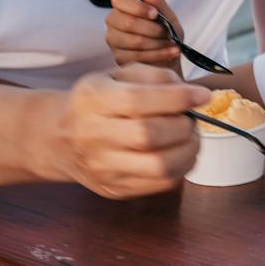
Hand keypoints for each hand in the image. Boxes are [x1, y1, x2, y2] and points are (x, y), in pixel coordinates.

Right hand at [46, 65, 211, 198]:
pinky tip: (180, 152)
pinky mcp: (115, 189)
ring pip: (160, 166)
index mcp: (92, 100)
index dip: (178, 98)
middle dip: (183, 125)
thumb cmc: (100, 101)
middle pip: (150, 135)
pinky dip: (183, 166)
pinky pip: (162, 183)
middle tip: (190, 119)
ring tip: (189, 137)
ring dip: (189, 149)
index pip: (138, 101)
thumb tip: (193, 94)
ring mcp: (102, 167)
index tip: (203, 95)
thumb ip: (156, 77)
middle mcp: (92, 136)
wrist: (61, 138)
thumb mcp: (119, 76)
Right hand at [105, 0, 183, 70]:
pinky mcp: (119, 57)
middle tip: (167, 32)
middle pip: (129, 22)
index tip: (155, 14)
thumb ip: (159, 4)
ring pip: (135, 40)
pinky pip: (138, 55)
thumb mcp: (169, 17)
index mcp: (123, 7)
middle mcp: (114, 22)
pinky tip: (170, 52)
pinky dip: (159, 54)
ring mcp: (114, 40)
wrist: (168, 58)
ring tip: (171, 43)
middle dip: (154, 29)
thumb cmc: (166, 35)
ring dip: (158, 43)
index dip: (138, 7)